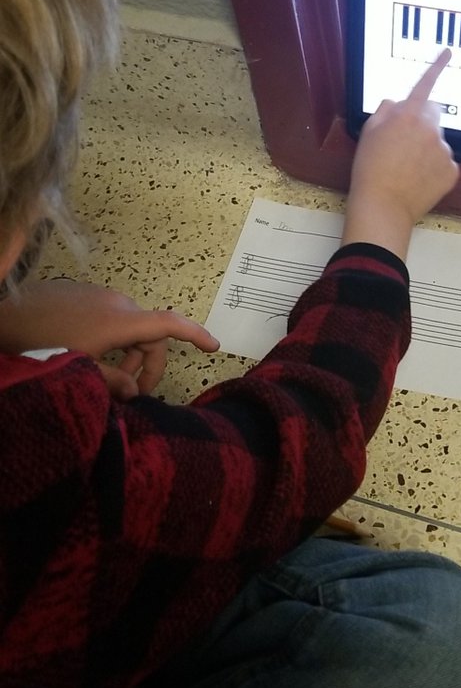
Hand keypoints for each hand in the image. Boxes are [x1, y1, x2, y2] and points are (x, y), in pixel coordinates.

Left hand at [0, 279, 219, 399]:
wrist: (5, 311)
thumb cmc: (41, 342)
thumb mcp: (79, 367)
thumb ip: (112, 381)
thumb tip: (134, 392)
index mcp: (121, 320)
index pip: (169, 324)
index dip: (195, 334)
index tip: (213, 346)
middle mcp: (117, 302)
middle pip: (149, 332)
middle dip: (147, 364)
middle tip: (134, 394)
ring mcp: (99, 294)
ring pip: (129, 326)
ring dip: (128, 353)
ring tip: (110, 379)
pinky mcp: (82, 293)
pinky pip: (110, 317)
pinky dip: (113, 339)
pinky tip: (91, 356)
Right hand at [342, 50, 458, 260]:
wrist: (383, 205)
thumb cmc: (370, 169)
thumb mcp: (368, 132)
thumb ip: (386, 111)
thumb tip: (397, 104)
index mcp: (409, 115)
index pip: (425, 85)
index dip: (437, 66)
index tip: (448, 52)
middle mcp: (432, 129)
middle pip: (433, 114)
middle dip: (422, 120)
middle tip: (403, 141)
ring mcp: (445, 151)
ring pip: (437, 141)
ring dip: (426, 147)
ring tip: (406, 168)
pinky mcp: (452, 171)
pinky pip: (444, 163)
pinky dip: (433, 168)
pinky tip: (417, 179)